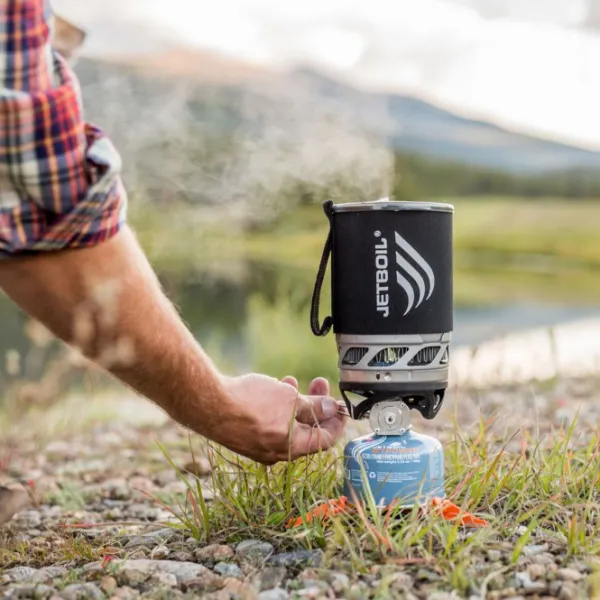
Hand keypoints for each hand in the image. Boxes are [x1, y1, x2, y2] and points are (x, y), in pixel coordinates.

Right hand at [209, 373, 346, 464]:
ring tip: (293, 381)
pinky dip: (276, 408)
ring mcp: (259, 446)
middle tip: (320, 384)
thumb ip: (313, 405)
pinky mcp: (244, 436)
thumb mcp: (290, 400)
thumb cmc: (251, 404)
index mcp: (293, 448)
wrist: (209, 405)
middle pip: (305, 431)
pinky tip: (272, 388)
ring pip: (285, 424)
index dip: (336, 421)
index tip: (340, 404)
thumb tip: (331, 408)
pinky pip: (268, 424)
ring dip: (294, 402)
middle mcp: (277, 452)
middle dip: (315, 405)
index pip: (325, 440)